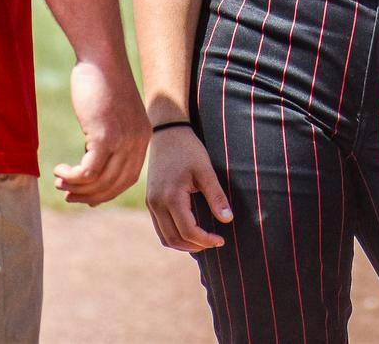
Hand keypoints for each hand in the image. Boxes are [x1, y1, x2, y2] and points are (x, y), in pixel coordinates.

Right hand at [53, 59, 149, 205]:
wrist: (101, 58)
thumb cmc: (102, 81)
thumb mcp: (112, 113)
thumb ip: (109, 137)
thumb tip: (92, 162)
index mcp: (142, 137)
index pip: (128, 178)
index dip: (107, 192)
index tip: (88, 196)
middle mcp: (137, 142)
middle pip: (114, 185)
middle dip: (90, 195)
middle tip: (69, 195)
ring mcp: (123, 140)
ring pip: (99, 181)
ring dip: (76, 188)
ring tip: (59, 182)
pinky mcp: (105, 137)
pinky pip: (87, 172)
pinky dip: (71, 177)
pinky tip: (59, 171)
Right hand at [143, 127, 232, 252]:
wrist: (167, 132)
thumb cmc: (188, 149)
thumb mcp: (205, 170)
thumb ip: (216, 196)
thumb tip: (228, 219)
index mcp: (171, 197)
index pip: (188, 231)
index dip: (205, 240)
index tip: (221, 240)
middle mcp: (156, 203)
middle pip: (174, 239)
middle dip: (195, 246)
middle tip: (214, 242)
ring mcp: (151, 203)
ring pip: (164, 237)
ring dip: (183, 244)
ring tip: (203, 240)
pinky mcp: (150, 200)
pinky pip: (160, 227)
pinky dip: (174, 235)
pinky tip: (189, 230)